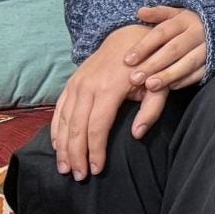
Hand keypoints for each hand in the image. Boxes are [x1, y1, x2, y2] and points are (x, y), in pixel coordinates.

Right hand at [50, 24, 154, 180]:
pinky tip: (57, 146)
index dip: (95, 151)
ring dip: (62, 147)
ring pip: (63, 121)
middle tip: (78, 176)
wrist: (128, 36)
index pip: (97, 127)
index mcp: (109, 89)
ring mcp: (76, 84)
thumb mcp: (158, 86)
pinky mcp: (70, 83)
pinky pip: (58, 110)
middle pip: (76, 128)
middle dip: (76, 155)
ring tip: (64, 168)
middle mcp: (87, 87)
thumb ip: (152, 111)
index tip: (97, 170)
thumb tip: (137, 135)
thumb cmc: (148, 65)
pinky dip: (56, 130)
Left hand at [124, 5, 209, 91]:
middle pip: (173, 50)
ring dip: (168, 75)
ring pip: (188, 63)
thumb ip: (159, 13)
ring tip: (150, 85)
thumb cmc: (191, 23)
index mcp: (185, 20)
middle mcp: (198, 33)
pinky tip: (170, 87)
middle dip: (153, 64)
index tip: (128, 60)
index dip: (144, 46)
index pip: (162, 32)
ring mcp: (208, 48)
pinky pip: (200, 72)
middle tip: (135, 78)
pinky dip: (186, 80)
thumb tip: (140, 12)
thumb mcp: (177, 13)